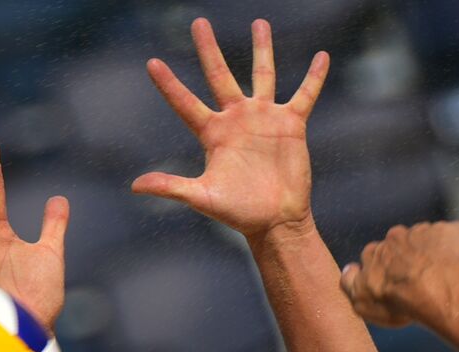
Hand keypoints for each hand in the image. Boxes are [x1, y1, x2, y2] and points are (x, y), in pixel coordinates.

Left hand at [131, 18, 328, 240]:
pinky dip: (314, 77)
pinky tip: (322, 57)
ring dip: (262, 49)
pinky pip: (305, 95)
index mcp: (213, 133)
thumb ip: (172, 187)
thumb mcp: (204, 198)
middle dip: (208, 49)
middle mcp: (236, 120)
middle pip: (219, 75)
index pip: (185, 103)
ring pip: (262, 75)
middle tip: (198, 22)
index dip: (169, 84)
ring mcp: (264, 119)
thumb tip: (136, 185)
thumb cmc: (239, 212)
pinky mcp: (291, 125)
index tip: (152, 62)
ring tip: (259, 23)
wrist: (276, 221)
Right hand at [339, 223, 458, 327]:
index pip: (373, 256)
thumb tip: (348, 271)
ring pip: (428, 237)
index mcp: (375, 253)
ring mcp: (423, 232)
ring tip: (445, 271)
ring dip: (434, 250)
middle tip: (417, 279)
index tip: (390, 284)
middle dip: (408, 257)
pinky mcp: (449, 232)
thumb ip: (349, 285)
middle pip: (401, 244)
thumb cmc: (395, 300)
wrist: (430, 289)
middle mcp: (396, 237)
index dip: (383, 270)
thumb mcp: (360, 302)